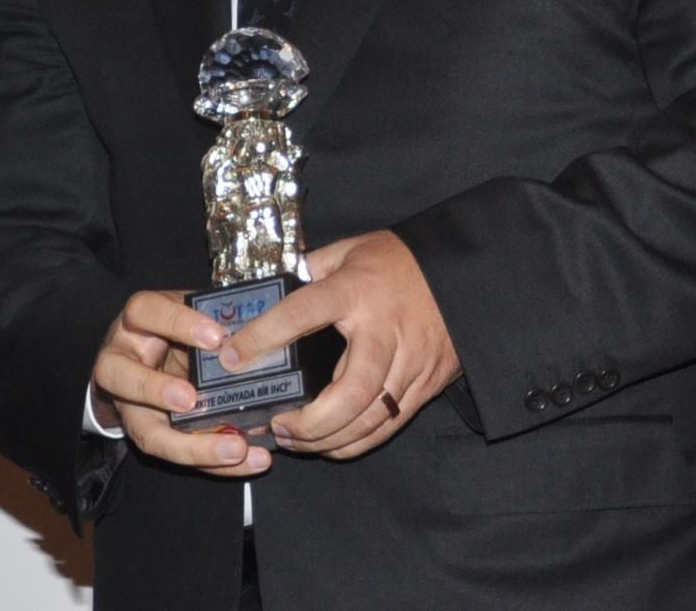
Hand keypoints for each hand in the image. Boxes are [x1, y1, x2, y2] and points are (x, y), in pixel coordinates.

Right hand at [90, 289, 273, 477]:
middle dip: (154, 389)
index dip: (178, 324)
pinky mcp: (148, 434)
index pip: (145, 312)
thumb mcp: (186, 312)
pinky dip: (215, 462)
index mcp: (136, 321)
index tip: (216, 337)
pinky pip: (176, 454)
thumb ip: (210, 318)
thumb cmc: (172, 328)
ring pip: (146, 432)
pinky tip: (248, 459)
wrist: (143, 356)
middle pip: (117, 374)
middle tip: (191, 400)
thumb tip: (258, 329)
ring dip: (193, 446)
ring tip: (237, 448)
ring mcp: (131, 405)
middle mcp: (121, 361)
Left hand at [218, 231, 458, 459]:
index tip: (232, 356)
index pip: (302, 314)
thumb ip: (311, 268)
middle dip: (311, 420)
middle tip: (277, 425)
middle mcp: (384, 332)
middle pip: (350, 390)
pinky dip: (357, 442)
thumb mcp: (350, 250)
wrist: (463, 275)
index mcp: (356, 291)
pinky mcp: (426, 385)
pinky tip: (330, 444)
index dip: (264, 336)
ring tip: (294, 441)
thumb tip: (271, 288)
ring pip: (371, 418)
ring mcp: (410, 363)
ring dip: (329, 439)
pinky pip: (390, 425)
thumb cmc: (398, 260)